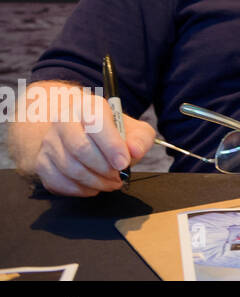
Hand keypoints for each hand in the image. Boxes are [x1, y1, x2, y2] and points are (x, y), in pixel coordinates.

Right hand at [19, 89, 154, 196]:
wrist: (84, 133)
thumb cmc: (112, 133)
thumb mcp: (134, 130)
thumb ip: (140, 139)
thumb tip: (134, 151)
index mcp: (88, 106)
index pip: (96, 124)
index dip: (112, 147)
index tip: (124, 163)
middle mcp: (64, 120)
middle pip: (81, 149)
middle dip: (104, 168)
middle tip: (119, 176)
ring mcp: (49, 142)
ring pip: (70, 168)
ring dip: (95, 182)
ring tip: (110, 183)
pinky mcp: (42, 162)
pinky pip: (58, 182)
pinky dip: (79, 190)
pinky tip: (93, 187)